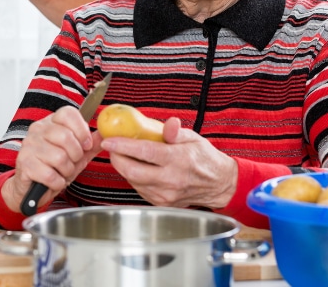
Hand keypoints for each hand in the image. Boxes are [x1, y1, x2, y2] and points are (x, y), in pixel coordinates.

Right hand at [2, 106, 100, 212]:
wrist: (32, 188)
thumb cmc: (53, 168)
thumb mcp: (76, 155)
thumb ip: (91, 144)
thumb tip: (105, 134)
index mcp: (50, 123)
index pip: (68, 113)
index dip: (81, 130)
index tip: (86, 144)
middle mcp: (38, 130)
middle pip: (66, 136)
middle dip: (75, 155)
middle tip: (71, 162)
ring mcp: (29, 146)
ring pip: (59, 157)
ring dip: (66, 171)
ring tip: (61, 172)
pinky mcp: (25, 164)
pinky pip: (50, 175)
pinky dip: (57, 182)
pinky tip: (53, 180)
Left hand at [100, 118, 237, 208]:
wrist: (218, 184)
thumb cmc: (204, 159)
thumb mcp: (193, 138)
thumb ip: (176, 132)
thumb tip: (170, 123)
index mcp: (178, 160)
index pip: (144, 152)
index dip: (123, 145)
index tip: (109, 140)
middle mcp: (171, 180)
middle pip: (132, 171)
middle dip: (116, 158)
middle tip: (112, 148)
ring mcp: (166, 194)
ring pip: (133, 181)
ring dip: (124, 168)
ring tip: (123, 155)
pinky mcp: (162, 203)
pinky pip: (140, 189)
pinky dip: (133, 178)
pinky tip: (136, 168)